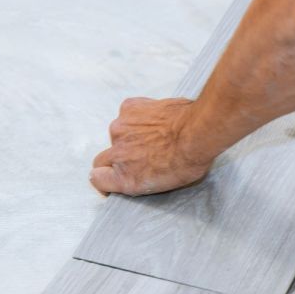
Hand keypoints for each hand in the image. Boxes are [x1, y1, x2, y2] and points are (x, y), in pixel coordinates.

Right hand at [90, 97, 213, 195]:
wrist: (197, 132)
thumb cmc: (190, 160)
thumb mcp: (164, 185)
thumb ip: (142, 179)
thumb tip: (139, 172)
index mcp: (125, 179)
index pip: (97, 179)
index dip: (106, 178)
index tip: (114, 176)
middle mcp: (117, 154)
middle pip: (102, 158)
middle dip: (117, 158)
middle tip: (139, 154)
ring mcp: (120, 129)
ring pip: (117, 133)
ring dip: (130, 135)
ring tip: (154, 134)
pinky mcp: (129, 108)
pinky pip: (128, 113)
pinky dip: (138, 116)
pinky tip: (155, 118)